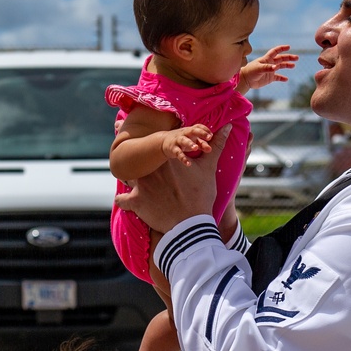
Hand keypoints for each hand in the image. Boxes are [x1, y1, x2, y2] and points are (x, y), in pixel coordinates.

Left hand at [115, 125, 229, 235]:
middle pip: (135, 158)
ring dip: (130, 179)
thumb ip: (216, 145)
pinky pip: (122, 200)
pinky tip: (126, 201)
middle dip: (134, 159)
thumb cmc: (201, 195)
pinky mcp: (135, 202)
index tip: (142, 142)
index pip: (150, 143)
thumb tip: (228, 126)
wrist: (191, 225)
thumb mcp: (208, 168)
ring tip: (133, 181)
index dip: (148, 145)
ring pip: (127, 176)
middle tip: (134, 163)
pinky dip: (124, 201)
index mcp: (165, 156)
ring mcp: (140, 184)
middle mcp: (148, 167)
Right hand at [161, 124, 212, 165]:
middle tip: (209, 137)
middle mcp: (184, 134)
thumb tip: (210, 149)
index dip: (205, 130)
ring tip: (195, 148)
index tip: (211, 135)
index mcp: (191, 131)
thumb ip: (202, 144)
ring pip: (184, 140)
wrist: (164, 142)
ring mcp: (178, 141)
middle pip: (193, 130)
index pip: (198, 127)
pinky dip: (183, 158)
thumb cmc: (183, 140)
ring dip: (190, 143)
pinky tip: (188, 164)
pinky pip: (178, 153)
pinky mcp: (173, 149)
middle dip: (201, 133)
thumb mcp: (193, 141)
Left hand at [240, 45, 297, 90]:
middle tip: (296, 58)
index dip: (282, 48)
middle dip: (288, 57)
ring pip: (280, 66)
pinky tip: (286, 79)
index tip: (289, 47)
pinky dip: (282, 78)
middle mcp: (269, 63)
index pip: (276, 51)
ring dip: (287, 65)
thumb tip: (276, 67)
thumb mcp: (259, 68)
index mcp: (267, 59)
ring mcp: (270, 70)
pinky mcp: (269, 78)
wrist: (245, 80)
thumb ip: (267, 67)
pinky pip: (277, 77)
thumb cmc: (250, 72)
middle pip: (281, 58)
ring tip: (293, 66)